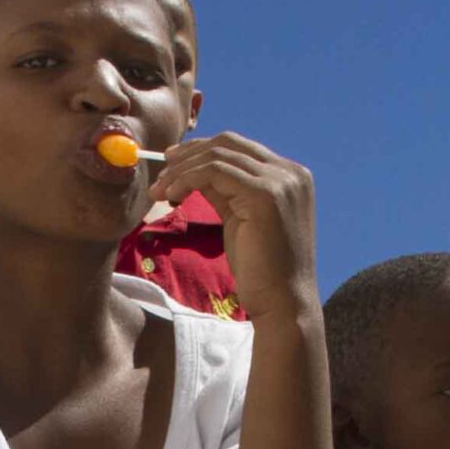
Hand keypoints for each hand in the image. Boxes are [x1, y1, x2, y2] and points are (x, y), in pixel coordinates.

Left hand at [156, 133, 314, 321]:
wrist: (283, 304)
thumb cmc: (261, 271)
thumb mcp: (239, 220)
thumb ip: (224, 192)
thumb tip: (193, 170)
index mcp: (290, 177)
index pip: (239, 148)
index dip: (201, 150)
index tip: (172, 162)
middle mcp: (290, 173)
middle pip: (229, 144)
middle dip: (189, 154)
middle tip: (160, 172)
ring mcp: (281, 181)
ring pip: (218, 156)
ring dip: (181, 170)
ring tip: (159, 190)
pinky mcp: (266, 194)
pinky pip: (215, 172)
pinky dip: (188, 178)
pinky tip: (172, 194)